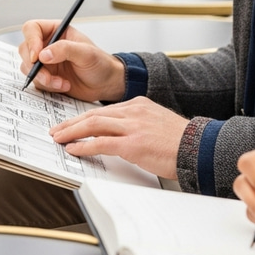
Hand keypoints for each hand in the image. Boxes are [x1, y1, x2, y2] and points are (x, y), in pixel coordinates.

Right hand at [18, 19, 125, 101]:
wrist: (105, 84)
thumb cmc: (100, 63)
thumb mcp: (86, 53)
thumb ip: (65, 50)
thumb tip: (43, 54)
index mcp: (56, 31)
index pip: (32, 29)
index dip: (31, 41)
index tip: (36, 57)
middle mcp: (47, 45)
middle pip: (25, 49)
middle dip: (34, 66)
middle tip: (48, 76)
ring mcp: (45, 62)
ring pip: (27, 67)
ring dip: (43, 78)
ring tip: (62, 83)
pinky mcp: (46, 76)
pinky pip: (36, 81)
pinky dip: (48, 86)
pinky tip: (64, 86)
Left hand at [50, 97, 188, 179]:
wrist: (197, 147)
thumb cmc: (180, 141)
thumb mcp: (157, 123)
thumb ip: (138, 124)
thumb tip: (120, 135)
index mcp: (139, 105)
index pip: (105, 110)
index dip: (84, 118)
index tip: (73, 124)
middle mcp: (134, 111)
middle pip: (94, 115)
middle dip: (72, 123)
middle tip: (57, 130)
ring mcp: (133, 127)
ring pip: (94, 125)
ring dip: (72, 132)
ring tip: (59, 138)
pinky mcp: (133, 144)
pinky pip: (101, 143)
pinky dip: (84, 146)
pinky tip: (74, 149)